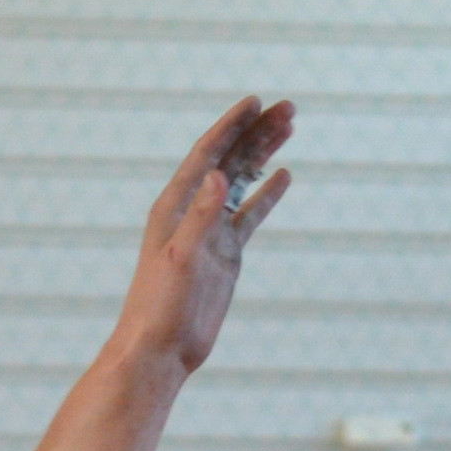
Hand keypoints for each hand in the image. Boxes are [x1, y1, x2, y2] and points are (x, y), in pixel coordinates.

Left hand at [121, 99, 295, 375]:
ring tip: (289, 127)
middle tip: (289, 108)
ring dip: (263, 154)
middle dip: (256, 132)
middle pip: (229, 160)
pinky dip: (265, 194)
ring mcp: (210, 231)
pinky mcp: (224, 253)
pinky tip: (283, 176)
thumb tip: (216, 174)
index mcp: (176, 206)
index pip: (207, 153)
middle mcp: (192, 211)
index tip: (255, 101)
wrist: (161, 348)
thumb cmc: (160, 306)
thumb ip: (200, 217)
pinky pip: (248, 214)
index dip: (230, 126)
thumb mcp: (181, 258)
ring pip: (241, 181)